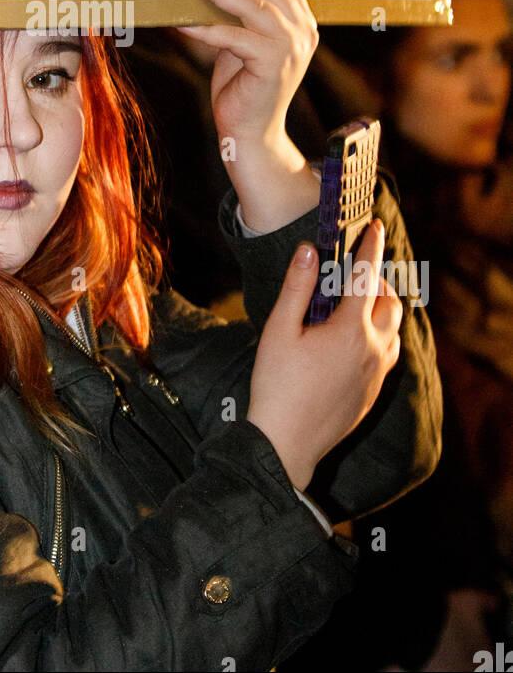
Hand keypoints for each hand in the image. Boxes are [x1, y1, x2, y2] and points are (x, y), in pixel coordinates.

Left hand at [178, 0, 318, 150]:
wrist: (251, 131)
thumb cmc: (244, 85)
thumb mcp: (244, 41)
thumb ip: (240, 15)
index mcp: (302, 21)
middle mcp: (303, 31)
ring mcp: (291, 48)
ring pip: (253, 7)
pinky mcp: (272, 65)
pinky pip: (232, 37)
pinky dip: (205, 28)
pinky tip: (182, 21)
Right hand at [246, 218, 402, 490]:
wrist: (286, 445)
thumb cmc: (277, 385)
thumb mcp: (279, 330)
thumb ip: (297, 287)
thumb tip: (308, 249)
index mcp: (350, 330)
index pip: (366, 277)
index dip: (371, 249)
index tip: (376, 227)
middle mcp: (372, 349)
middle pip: (391, 303)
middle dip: (379, 280)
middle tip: (359, 269)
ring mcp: (376, 374)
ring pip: (395, 330)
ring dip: (384, 309)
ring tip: (362, 301)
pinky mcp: (373, 394)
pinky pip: (389, 354)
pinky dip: (383, 334)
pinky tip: (360, 339)